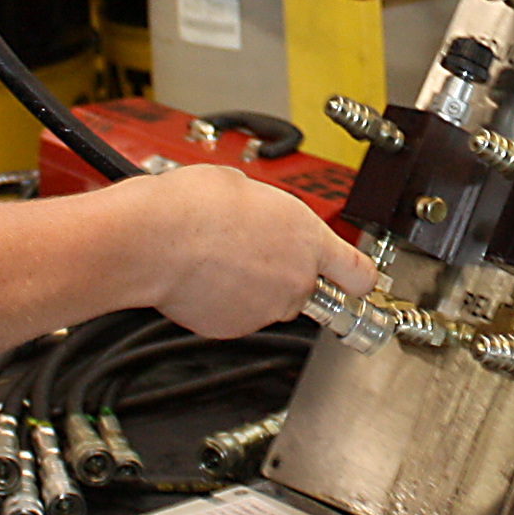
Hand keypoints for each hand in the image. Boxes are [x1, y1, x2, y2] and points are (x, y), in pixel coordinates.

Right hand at [119, 165, 375, 338]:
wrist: (153, 238)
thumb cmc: (193, 206)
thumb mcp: (245, 187)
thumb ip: (269, 212)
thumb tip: (260, 215)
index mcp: (308, 238)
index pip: (358, 273)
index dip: (358, 278)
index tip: (360, 283)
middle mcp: (296, 277)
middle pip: (305, 285)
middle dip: (283, 273)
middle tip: (250, 252)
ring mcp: (267, 307)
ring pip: (269, 301)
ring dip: (252, 287)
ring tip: (217, 260)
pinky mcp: (234, 327)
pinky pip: (237, 315)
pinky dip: (223, 303)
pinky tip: (202, 278)